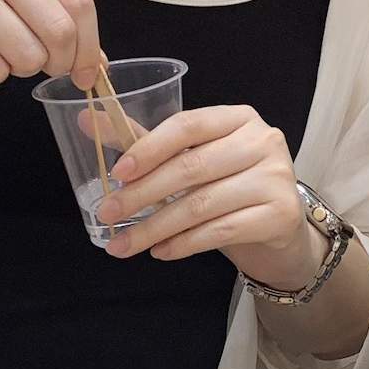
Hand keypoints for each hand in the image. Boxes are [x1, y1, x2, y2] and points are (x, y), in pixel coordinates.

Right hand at [0, 0, 104, 86]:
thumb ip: (60, 12)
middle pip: (59, 30)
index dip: (89, 46)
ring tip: (6, 51)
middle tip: (47, 65)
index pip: (79, 2)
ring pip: (28, 55)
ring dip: (24, 68)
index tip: (85, 69)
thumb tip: (96, 65)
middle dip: (60, 62)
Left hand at [95, 106, 323, 288]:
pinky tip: (161, 251)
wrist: (279, 227)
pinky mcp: (281, 214)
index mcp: (238, 118)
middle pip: (191, 167)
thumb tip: (87, 118)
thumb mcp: (193, 159)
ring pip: (202, 204)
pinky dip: (184, 244)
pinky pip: (221, 230)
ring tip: (125, 244)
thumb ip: (144, 141)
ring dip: (156, 227)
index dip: (148, 148)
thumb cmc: (229, 186)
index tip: (116, 173)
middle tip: (108, 215)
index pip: (187, 125)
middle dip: (142, 195)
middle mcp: (262, 141)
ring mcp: (276, 178)